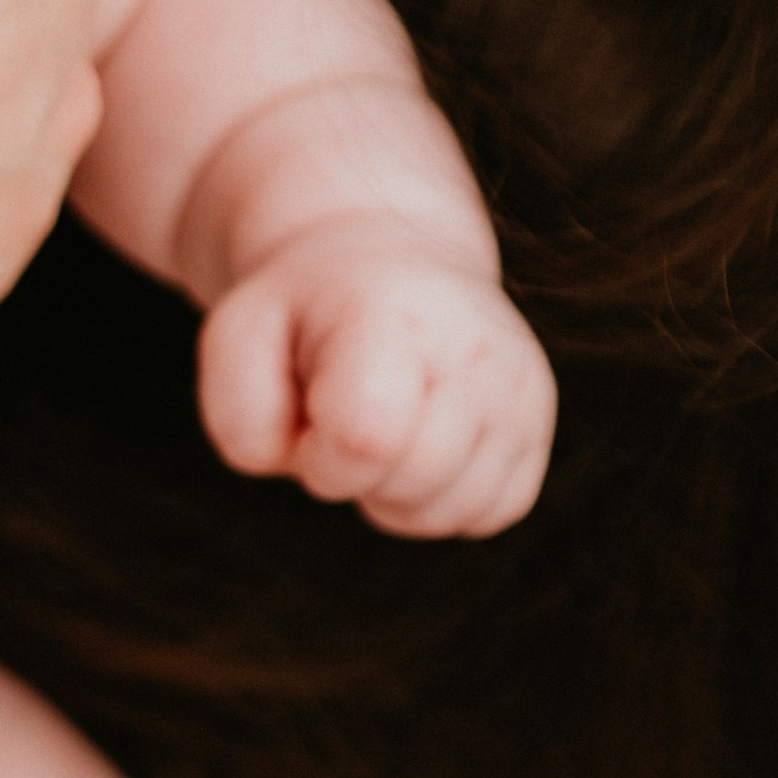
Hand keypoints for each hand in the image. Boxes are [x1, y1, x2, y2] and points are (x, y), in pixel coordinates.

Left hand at [199, 217, 556, 536]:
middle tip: (343, 415)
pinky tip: (419, 442)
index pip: (366, 439)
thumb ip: (242, 417)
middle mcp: (477, 347)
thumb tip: (308, 464)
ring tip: (382, 425)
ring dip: (395, 494)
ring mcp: (521, 388)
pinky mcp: (538, 426)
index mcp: (394, 315)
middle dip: (354, 475)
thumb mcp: (239, 337)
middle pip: (411, 483)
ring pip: (451, 511)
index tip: (312, 413)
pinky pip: (486, 514)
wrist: (387, 263)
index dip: (320, 456)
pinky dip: (440, 500)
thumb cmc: (305, 312)